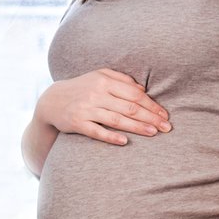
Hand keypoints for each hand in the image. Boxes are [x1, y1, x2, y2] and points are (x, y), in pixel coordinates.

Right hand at [36, 68, 170, 145]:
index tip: (165, 115)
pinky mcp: (77, 123)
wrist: (51, 101)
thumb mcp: (100, 76)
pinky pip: (96, 131)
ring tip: (154, 133)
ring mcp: (86, 109)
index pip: (134, 94)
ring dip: (137, 127)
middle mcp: (96, 94)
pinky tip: (124, 142)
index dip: (152, 105)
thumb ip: (122, 80)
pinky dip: (110, 136)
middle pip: (129, 107)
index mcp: (105, 81)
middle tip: (166, 127)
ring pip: (116, 119)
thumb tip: (143, 89)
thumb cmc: (83, 88)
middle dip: (150, 117)